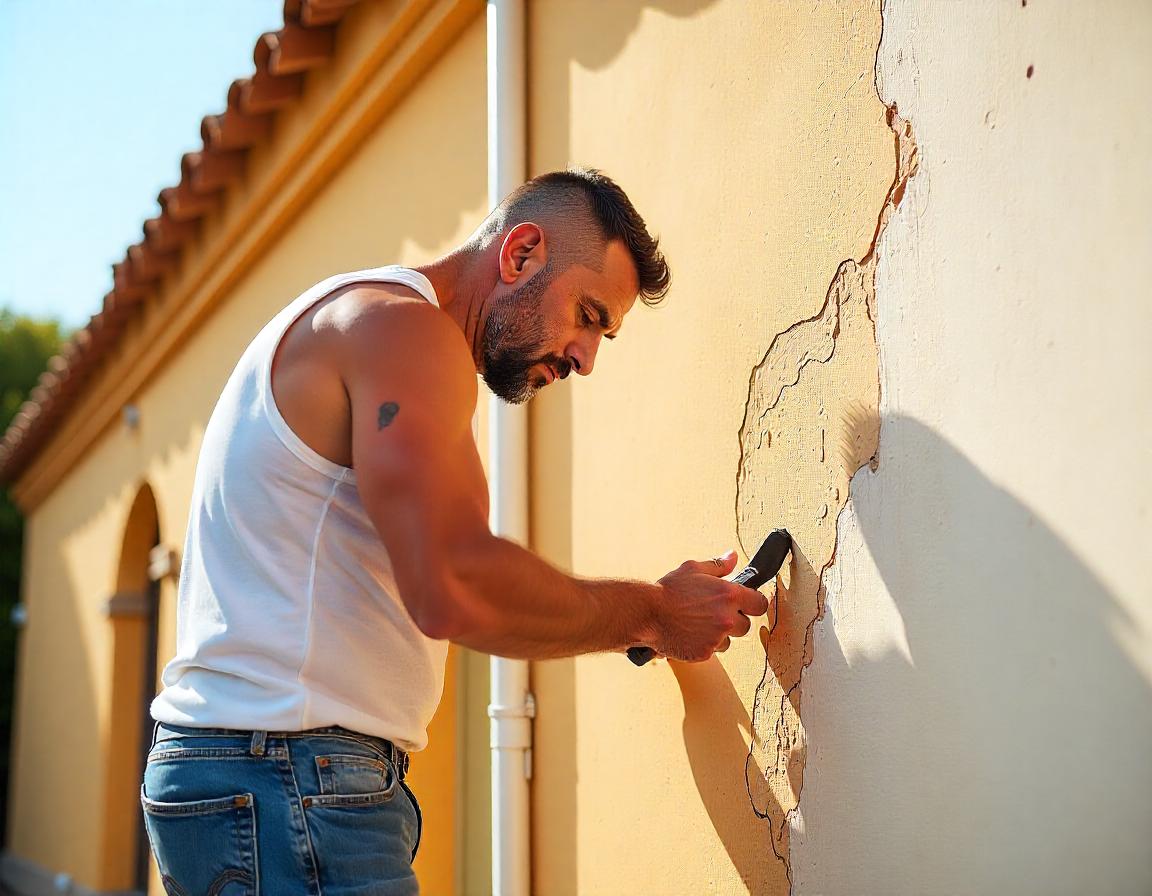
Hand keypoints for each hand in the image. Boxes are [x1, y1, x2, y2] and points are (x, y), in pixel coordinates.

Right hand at [650, 549, 772, 661]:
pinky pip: (712, 651)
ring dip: (719, 635)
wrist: (647, 614)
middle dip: (734, 620)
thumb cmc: (668, 590)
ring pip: (729, 640)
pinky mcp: (705, 652)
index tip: (746, 604)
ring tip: (698, 624)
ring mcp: (717, 637)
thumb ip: (718, 565)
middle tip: (714, 614)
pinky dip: (703, 644)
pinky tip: (689, 634)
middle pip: (746, 626)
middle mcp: (727, 618)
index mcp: (729, 595)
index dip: (753, 604)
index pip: (760, 604)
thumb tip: (733, 557)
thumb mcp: (693, 569)